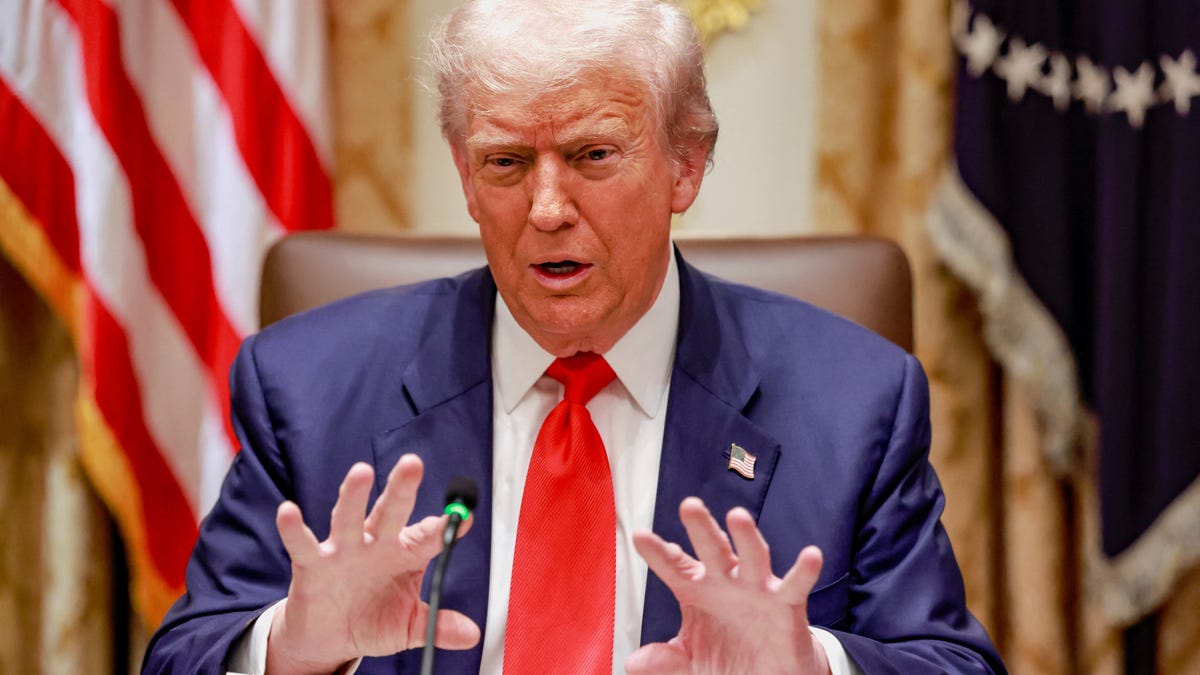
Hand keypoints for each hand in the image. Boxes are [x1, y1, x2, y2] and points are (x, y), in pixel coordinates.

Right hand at [265, 455, 479, 674]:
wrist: (330, 635)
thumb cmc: (373, 617)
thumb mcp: (409, 625)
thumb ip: (437, 625)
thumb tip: (472, 634)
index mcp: (405, 553)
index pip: (429, 536)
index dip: (446, 527)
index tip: (464, 518)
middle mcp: (375, 544)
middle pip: (391, 511)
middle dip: (401, 489)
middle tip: (413, 465)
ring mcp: (343, 550)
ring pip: (349, 517)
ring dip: (354, 496)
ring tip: (360, 472)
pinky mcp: (312, 564)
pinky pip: (302, 544)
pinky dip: (294, 528)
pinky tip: (289, 510)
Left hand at [628, 497, 830, 674]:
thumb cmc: (728, 657)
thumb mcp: (690, 661)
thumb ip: (664, 662)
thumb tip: (635, 664)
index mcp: (697, 590)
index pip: (674, 567)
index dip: (657, 553)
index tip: (640, 536)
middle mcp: (727, 582)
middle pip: (712, 550)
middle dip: (702, 528)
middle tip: (689, 506)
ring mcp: (757, 589)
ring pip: (751, 557)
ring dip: (746, 538)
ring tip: (737, 517)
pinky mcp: (787, 604)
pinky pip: (796, 586)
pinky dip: (804, 571)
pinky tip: (810, 555)